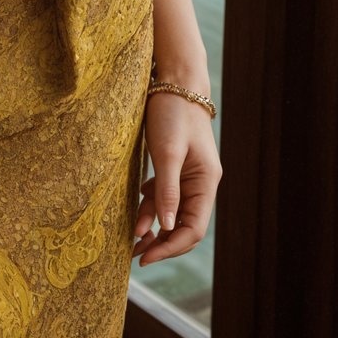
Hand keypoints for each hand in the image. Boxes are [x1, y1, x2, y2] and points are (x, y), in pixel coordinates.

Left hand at [131, 93, 222, 265]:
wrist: (175, 81)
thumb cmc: (173, 113)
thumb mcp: (167, 151)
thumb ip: (167, 189)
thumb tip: (164, 227)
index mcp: (205, 183)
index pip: (192, 228)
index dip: (170, 247)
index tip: (146, 257)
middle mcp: (201, 184)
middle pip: (183, 225)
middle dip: (161, 242)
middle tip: (135, 255)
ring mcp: (189, 176)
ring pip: (172, 212)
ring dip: (154, 227)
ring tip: (131, 239)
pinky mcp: (176, 166)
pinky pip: (165, 195)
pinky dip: (151, 206)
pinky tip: (138, 210)